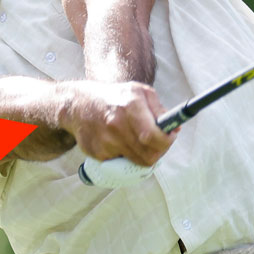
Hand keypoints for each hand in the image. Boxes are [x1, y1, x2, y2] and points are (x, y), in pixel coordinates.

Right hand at [60, 81, 176, 165]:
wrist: (78, 105)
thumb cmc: (114, 97)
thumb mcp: (139, 92)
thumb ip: (159, 109)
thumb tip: (175, 128)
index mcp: (130, 106)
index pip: (153, 137)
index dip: (166, 142)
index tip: (169, 138)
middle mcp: (116, 125)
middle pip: (148, 155)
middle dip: (159, 152)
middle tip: (158, 143)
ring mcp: (105, 141)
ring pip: (137, 161)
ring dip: (143, 154)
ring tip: (138, 140)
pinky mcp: (97, 153)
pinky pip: (121, 161)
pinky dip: (126, 154)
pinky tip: (119, 140)